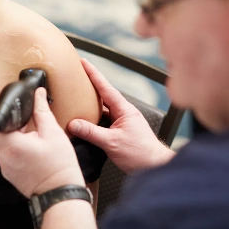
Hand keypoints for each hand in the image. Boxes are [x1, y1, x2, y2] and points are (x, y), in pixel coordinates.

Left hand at [0, 88, 84, 197]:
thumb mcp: (53, 133)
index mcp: (11, 145)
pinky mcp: (10, 174)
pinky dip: (17, 149)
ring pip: (4, 144)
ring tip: (33, 138)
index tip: (6, 109)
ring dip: (15, 138)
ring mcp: (5, 167)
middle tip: (27, 122)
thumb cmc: (59, 166)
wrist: (61, 193)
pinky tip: (33, 150)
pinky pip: (8, 155)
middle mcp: (4, 157)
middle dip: (11, 125)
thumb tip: (38, 94)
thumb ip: (42, 111)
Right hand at [67, 59, 173, 173]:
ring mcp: (123, 121)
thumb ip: (91, 132)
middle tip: (77, 75)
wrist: (155, 166)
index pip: (105, 87)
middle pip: (103, 95)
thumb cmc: (140, 154)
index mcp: (124, 109)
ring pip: (103, 109)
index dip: (93, 74)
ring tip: (76, 97)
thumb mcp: (112, 142)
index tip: (83, 62)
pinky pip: (104, 120)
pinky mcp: (120, 131)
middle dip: (90, 84)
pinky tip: (85, 121)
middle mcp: (124, 113)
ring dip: (91, 103)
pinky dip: (94, 118)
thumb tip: (73, 124)